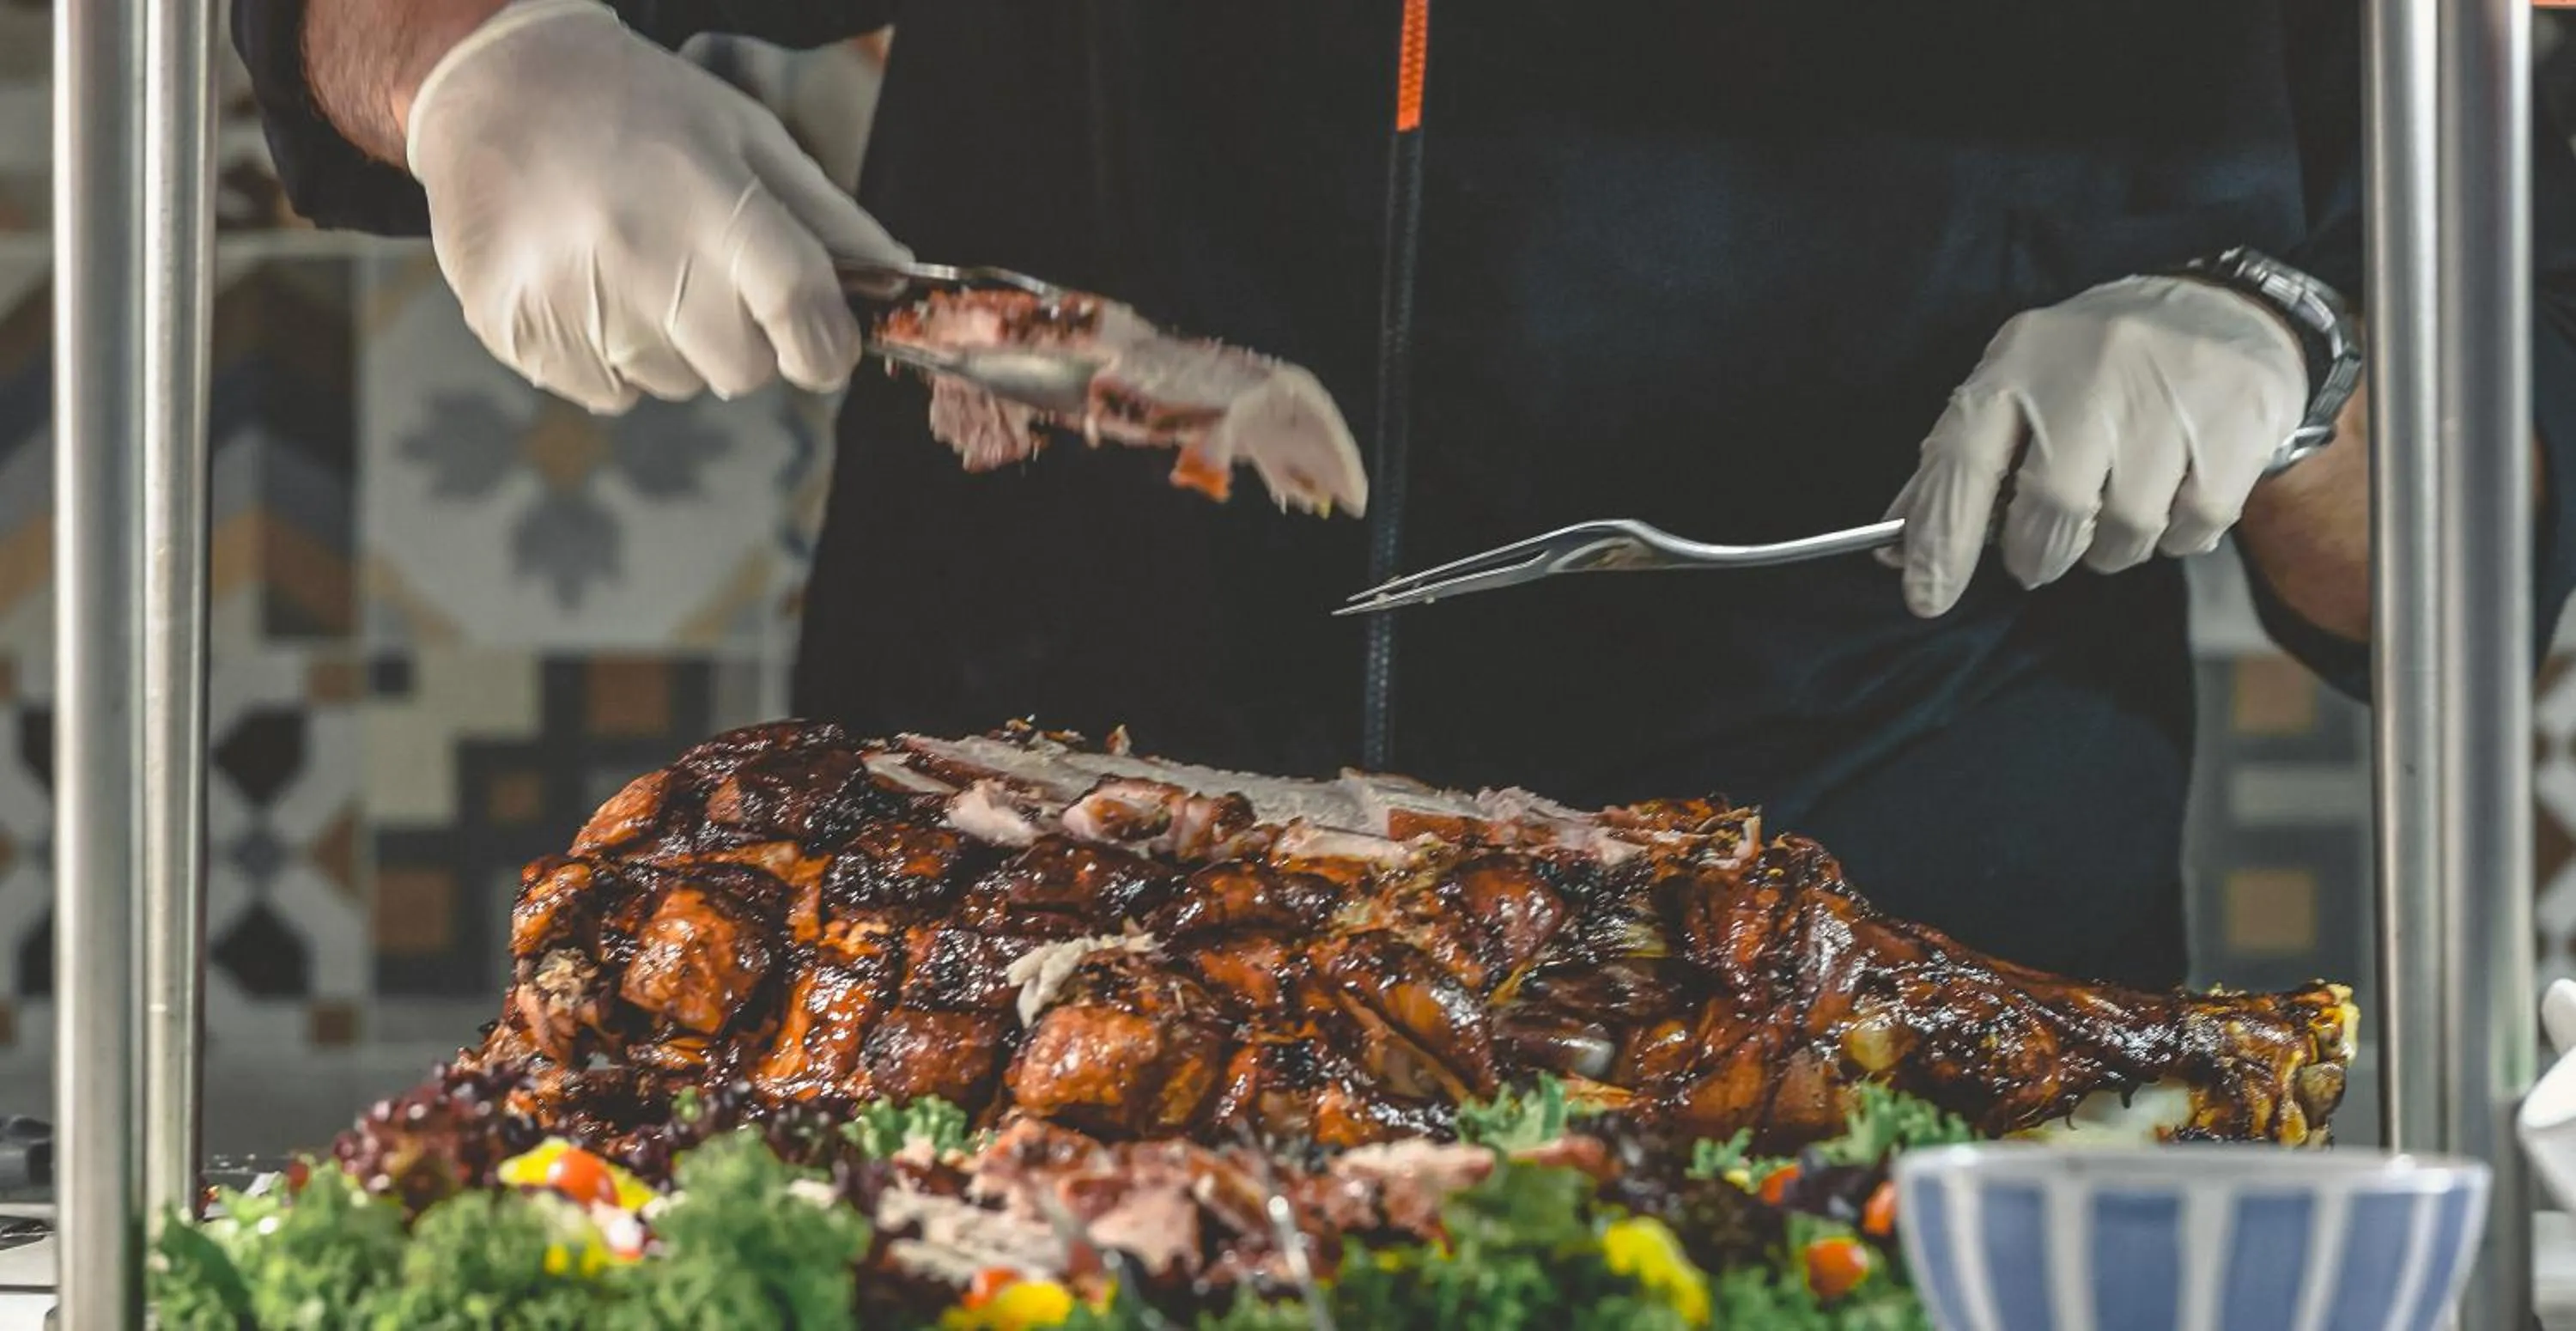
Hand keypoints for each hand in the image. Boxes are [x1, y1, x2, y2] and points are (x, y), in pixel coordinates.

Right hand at [402, 0, 910, 412]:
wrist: (495, 84)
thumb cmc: (640, 108)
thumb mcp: (745, 134)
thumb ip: (825, 216)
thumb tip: (897, 277)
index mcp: (712, 202)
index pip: (801, 313)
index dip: (827, 349)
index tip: (823, 350)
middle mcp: (643, 254)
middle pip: (742, 371)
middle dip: (744, 342)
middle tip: (706, 277)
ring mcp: (574, 297)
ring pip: (674, 383)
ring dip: (673, 344)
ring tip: (634, 262)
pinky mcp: (519, 328)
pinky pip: (607, 391)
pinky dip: (611, 356)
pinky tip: (589, 284)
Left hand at [1881, 274, 2306, 616]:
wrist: (2219, 309)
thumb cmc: (2092, 368)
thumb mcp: (2014, 388)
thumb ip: (1953, 467)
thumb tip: (1898, 548)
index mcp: (2019, 362)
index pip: (1962, 461)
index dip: (1940, 539)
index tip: (1927, 597)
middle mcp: (2092, 370)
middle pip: (2051, 511)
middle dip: (2037, 554)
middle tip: (2040, 552)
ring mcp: (2170, 392)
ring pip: (2126, 529)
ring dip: (2112, 548)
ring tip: (2114, 510)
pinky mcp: (2238, 418)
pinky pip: (2195, 525)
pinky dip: (2177, 535)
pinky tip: (2172, 496)